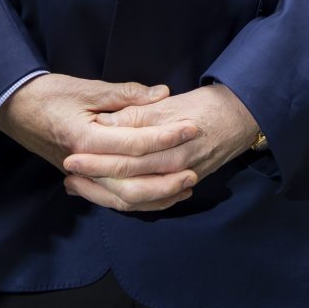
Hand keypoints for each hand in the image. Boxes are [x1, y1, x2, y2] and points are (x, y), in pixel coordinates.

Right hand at [0, 74, 186, 207]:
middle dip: (167, 176)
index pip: (134, 144)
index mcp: (86, 139)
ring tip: (185, 185)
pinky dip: (139, 201)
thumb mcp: (87, 88)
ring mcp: (81, 177)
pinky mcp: (81, 181)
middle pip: (132, 183)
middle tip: (196, 165)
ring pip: (124, 199)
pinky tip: (160, 195)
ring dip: (157, 195)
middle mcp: (84, 165)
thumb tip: (162, 94)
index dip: (165, 137)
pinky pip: (113, 199)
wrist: (14, 108)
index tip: (191, 128)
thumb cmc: (49, 94)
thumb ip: (126, 95)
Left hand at [62, 84, 263, 212]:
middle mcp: (174, 171)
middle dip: (94, 183)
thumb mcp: (167, 104)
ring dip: (106, 195)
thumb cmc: (204, 106)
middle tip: (68, 176)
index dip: (96, 161)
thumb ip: (135, 115)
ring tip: (79, 187)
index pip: (125, 160)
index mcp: (169, 148)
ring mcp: (179, 182)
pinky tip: (109, 196)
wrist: (240, 117)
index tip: (70, 157)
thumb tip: (101, 123)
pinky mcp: (182, 186)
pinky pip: (152, 203)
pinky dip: (129, 202)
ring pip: (137, 199)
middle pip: (127, 185)